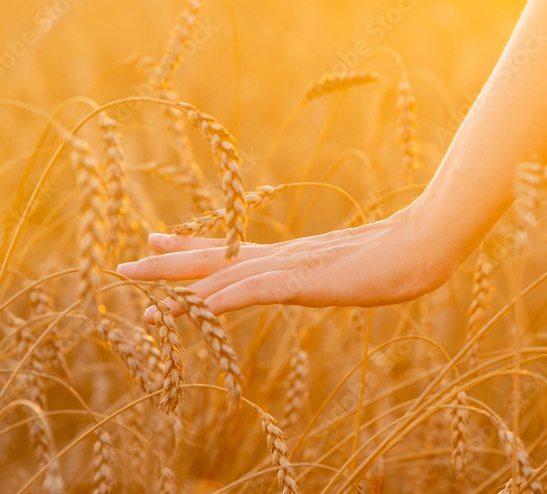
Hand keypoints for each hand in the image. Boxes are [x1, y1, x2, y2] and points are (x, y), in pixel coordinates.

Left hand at [116, 206, 454, 323]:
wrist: (423, 246)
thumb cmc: (398, 258)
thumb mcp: (355, 270)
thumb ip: (333, 272)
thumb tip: (328, 273)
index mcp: (291, 257)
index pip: (231, 251)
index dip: (190, 247)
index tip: (155, 240)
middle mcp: (283, 257)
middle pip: (215, 260)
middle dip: (167, 264)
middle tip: (123, 265)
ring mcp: (292, 267)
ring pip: (224, 277)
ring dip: (181, 288)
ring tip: (142, 297)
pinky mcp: (305, 280)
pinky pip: (255, 291)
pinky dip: (222, 299)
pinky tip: (195, 307)